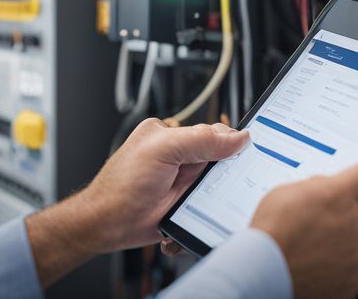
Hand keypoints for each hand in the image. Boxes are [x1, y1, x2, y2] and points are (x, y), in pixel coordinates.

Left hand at [25, 118, 247, 285]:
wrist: (108, 224)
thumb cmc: (123, 184)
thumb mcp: (162, 149)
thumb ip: (200, 139)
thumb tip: (237, 136)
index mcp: (173, 135)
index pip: (214, 132)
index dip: (233, 143)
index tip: (249, 153)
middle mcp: (181, 158)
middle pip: (222, 162)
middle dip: (229, 175)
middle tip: (224, 183)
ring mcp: (185, 184)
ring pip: (220, 188)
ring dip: (220, 198)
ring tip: (206, 203)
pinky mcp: (187, 207)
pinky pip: (209, 210)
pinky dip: (207, 216)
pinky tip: (194, 217)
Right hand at [251, 154, 357, 298]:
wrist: (264, 271)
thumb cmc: (273, 231)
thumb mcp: (290, 189)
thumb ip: (321, 184)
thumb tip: (333, 185)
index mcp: (340, 195)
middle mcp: (357, 225)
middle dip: (352, 217)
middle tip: (324, 220)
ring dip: (347, 243)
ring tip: (315, 244)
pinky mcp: (355, 283)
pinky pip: (355, 269)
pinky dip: (341, 266)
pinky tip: (318, 261)